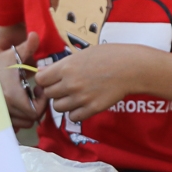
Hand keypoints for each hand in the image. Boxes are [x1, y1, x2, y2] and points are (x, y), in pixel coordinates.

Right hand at [0, 31, 46, 129]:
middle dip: (38, 107)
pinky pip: (13, 126)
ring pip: (23, 124)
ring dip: (29, 113)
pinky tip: (20, 105)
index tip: (40, 90)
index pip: (34, 112)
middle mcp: (4, 107)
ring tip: (28, 98)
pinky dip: (19, 118)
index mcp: (11, 94)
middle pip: (30, 119)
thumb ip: (28, 46)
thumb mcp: (15, 53)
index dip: (42, 103)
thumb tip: (35, 34)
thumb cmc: (3, 60)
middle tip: (36, 93)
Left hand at [35, 44, 154, 121]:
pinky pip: (72, 117)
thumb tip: (42, 71)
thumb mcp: (82, 54)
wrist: (131, 67)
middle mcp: (70, 84)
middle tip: (65, 87)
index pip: (40, 80)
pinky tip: (83, 104)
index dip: (44, 80)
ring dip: (63, 102)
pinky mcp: (92, 109)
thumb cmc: (108, 56)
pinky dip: (75, 112)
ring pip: (58, 107)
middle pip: (48, 94)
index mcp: (66, 67)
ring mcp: (81, 98)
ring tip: (74, 96)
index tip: (51, 79)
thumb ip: (61, 65)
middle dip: (54, 91)